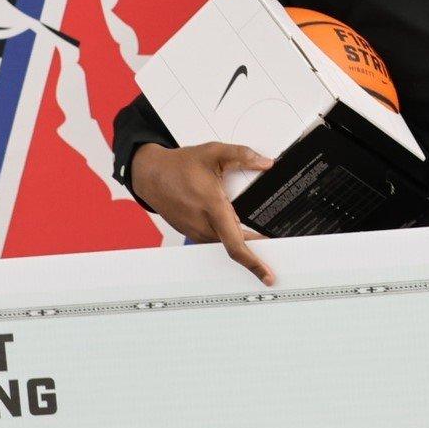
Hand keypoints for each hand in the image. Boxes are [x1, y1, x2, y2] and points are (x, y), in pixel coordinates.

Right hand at [131, 142, 275, 285]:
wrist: (151, 174)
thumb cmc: (179, 165)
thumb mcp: (214, 152)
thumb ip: (242, 155)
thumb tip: (266, 162)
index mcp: (212, 206)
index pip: (235, 243)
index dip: (253, 262)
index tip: (267, 274)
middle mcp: (203, 224)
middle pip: (234, 246)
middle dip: (256, 251)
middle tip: (277, 250)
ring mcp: (195, 231)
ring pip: (224, 243)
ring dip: (241, 242)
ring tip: (261, 240)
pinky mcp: (191, 232)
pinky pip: (214, 239)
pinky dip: (228, 237)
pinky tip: (236, 229)